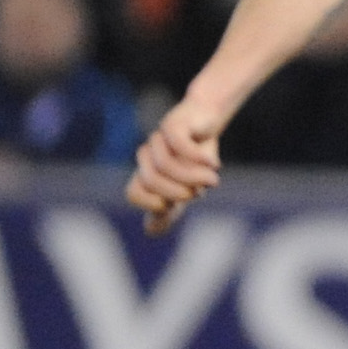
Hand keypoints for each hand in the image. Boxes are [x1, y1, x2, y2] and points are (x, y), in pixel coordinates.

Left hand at [127, 94, 226, 233]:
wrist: (206, 117)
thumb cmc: (195, 156)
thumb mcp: (185, 185)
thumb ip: (170, 209)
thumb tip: (150, 231)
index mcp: (145, 171)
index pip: (133, 193)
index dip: (155, 203)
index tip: (178, 203)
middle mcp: (147, 155)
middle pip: (150, 181)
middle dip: (178, 192)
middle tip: (201, 192)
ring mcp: (157, 139)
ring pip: (165, 164)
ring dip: (193, 177)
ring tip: (213, 179)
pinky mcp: (173, 124)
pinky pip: (179, 145)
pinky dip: (198, 158)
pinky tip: (214, 163)